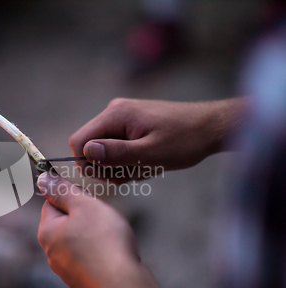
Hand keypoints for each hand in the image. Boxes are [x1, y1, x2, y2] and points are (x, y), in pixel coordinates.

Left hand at [37, 172, 166, 287]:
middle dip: (84, 217)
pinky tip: (113, 255)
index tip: (90, 201)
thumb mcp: (83, 205)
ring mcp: (65, 270)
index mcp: (47, 231)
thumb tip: (42, 178)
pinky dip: (99, 253)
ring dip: (93, 235)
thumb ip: (62, 191)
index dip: (72, 196)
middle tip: (104, 220)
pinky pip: (88, 259)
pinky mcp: (81, 282)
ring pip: (78, 241)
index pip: (52, 202)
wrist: (123, 287)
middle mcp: (51, 252)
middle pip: (65, 222)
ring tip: (111, 238)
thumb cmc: (104, 241)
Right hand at [69, 98, 245, 183]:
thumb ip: (117, 153)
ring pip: (104, 150)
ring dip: (121, 165)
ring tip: (147, 166)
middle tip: (136, 171)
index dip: (88, 163)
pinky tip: (148, 161)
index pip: (78, 141)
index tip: (112, 174)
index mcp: (115, 114)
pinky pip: (116, 146)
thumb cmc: (185, 140)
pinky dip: (128, 159)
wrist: (211, 126)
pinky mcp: (130, 123)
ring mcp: (122, 117)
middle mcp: (114, 112)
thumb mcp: (151, 154)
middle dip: (108, 166)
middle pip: (90, 147)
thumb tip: (87, 153)